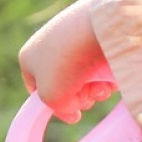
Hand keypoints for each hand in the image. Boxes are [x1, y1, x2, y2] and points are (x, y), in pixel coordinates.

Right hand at [19, 0, 115, 122]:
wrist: (98, 28)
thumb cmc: (67, 63)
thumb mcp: (52, 97)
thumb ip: (59, 109)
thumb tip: (73, 113)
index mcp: (29, 57)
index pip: (37, 90)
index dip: (54, 104)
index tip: (71, 110)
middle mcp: (49, 46)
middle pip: (65, 86)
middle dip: (80, 96)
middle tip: (88, 94)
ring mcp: (73, 40)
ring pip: (86, 78)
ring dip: (96, 89)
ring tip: (103, 84)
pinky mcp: (96, 36)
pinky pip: (101, 65)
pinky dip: (108, 74)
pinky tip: (113, 74)